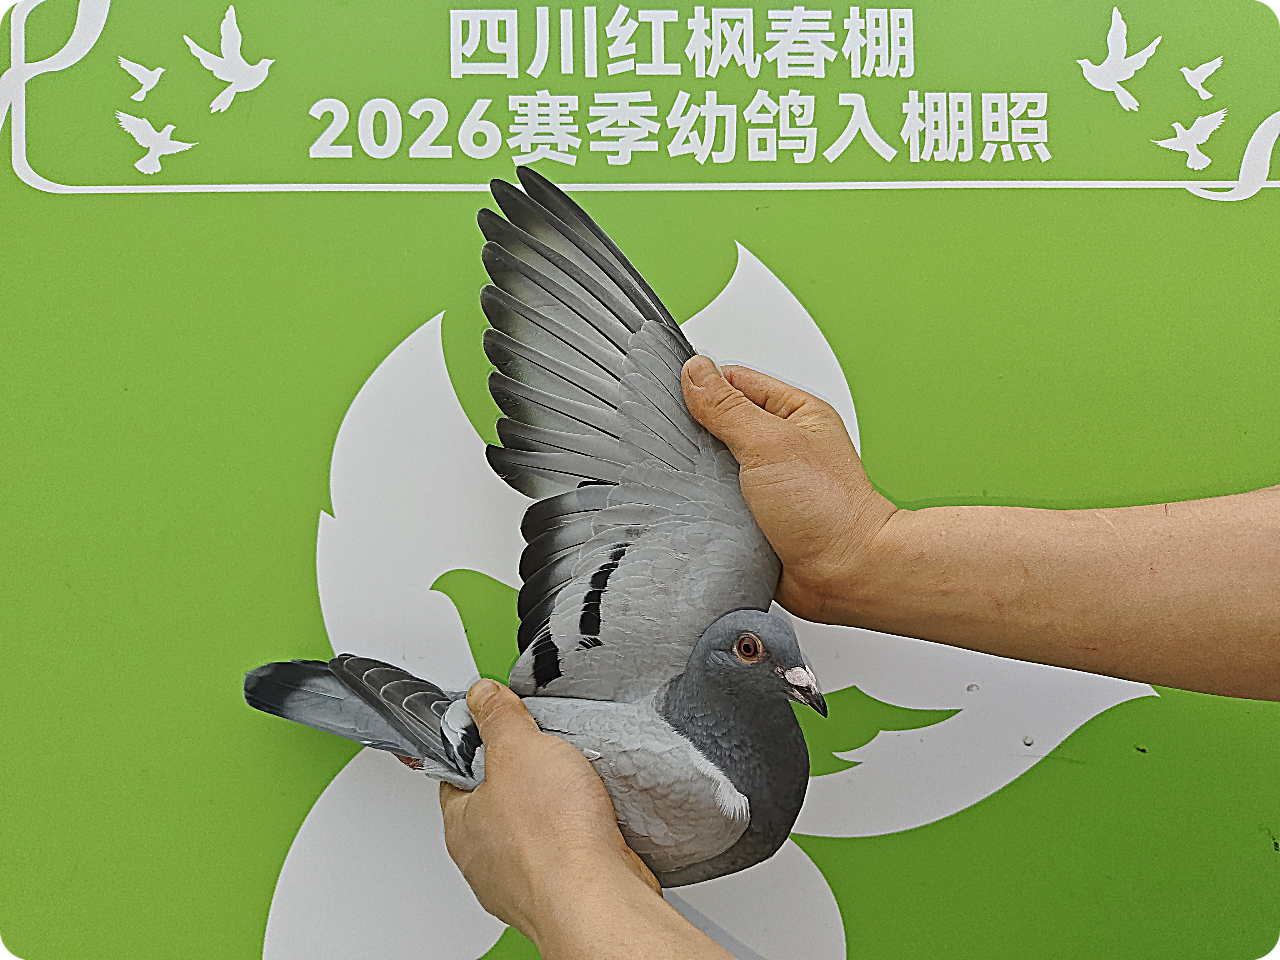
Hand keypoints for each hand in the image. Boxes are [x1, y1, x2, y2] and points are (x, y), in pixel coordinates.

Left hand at [439, 680, 660, 947]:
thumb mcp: (518, 747)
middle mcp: (484, 860)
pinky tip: (593, 823)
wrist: (600, 896)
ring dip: (555, 811)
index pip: (456, 775)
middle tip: (547, 760)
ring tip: (575, 790)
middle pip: (496, 802)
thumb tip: (481, 696)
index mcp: (459, 824)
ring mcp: (522, 882)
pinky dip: (580, 837)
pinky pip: (566, 854)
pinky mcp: (561, 892)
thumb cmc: (553, 839)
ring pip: (533, 831)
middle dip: (524, 779)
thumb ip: (497, 717)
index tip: (499, 731)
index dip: (479, 748)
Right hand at [681, 356, 897, 622]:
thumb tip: (696, 372)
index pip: (735, 382)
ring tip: (689, 481)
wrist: (844, 578)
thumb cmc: (831, 511)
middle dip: (697, 434)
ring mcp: (767, 484)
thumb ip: (728, 407)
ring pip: (715, 467)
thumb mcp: (770, 443)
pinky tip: (695, 510)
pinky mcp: (754, 519)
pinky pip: (717, 504)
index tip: (673, 398)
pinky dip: (704, 508)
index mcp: (795, 413)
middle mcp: (782, 446)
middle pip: (721, 424)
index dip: (702, 386)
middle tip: (679, 444)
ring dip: (699, 477)